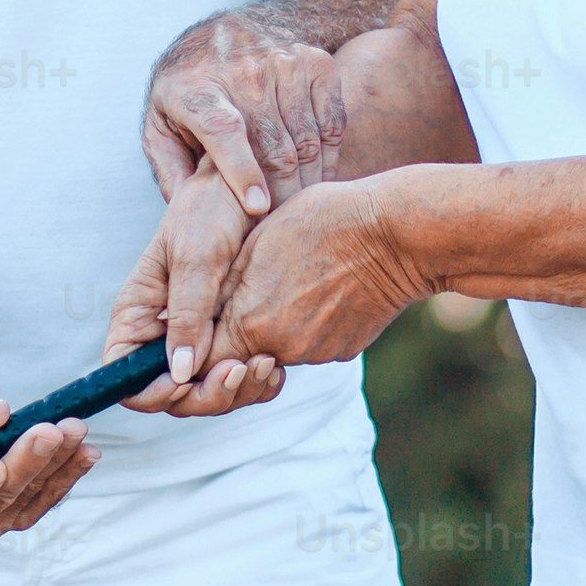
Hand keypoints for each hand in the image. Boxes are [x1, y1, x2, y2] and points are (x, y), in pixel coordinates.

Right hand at [103, 170, 289, 415]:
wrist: (254, 188)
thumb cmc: (214, 207)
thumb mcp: (198, 257)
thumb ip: (188, 314)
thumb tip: (180, 373)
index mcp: (139, 312)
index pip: (123, 372)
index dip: (151, 391)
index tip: (187, 385)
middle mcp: (164, 331)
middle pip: (171, 392)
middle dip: (204, 394)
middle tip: (240, 372)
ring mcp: (199, 336)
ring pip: (206, 390)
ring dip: (235, 390)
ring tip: (266, 364)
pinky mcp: (233, 336)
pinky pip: (237, 375)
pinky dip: (255, 379)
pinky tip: (275, 364)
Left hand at [145, 10, 347, 217]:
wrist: (225, 31)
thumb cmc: (188, 90)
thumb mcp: (160, 124)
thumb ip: (169, 169)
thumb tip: (186, 214)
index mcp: (198, 90)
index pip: (224, 130)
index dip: (242, 170)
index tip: (257, 207)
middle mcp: (244, 72)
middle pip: (274, 147)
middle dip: (280, 196)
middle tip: (278, 227)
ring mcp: (284, 63)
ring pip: (307, 141)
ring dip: (306, 183)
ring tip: (298, 209)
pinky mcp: (315, 64)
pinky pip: (331, 124)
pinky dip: (328, 158)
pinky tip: (316, 178)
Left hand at [204, 175, 436, 374]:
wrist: (396, 235)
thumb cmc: (322, 222)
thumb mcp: (254, 244)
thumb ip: (218, 290)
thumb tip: (190, 319)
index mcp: (250, 323)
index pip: (203, 362)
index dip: (196, 352)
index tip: (195, 333)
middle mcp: (281, 349)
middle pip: (240, 359)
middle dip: (233, 342)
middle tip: (245, 299)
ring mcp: (316, 353)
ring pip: (276, 349)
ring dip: (272, 326)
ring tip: (289, 278)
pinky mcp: (344, 350)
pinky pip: (311, 343)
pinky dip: (306, 323)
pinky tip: (320, 285)